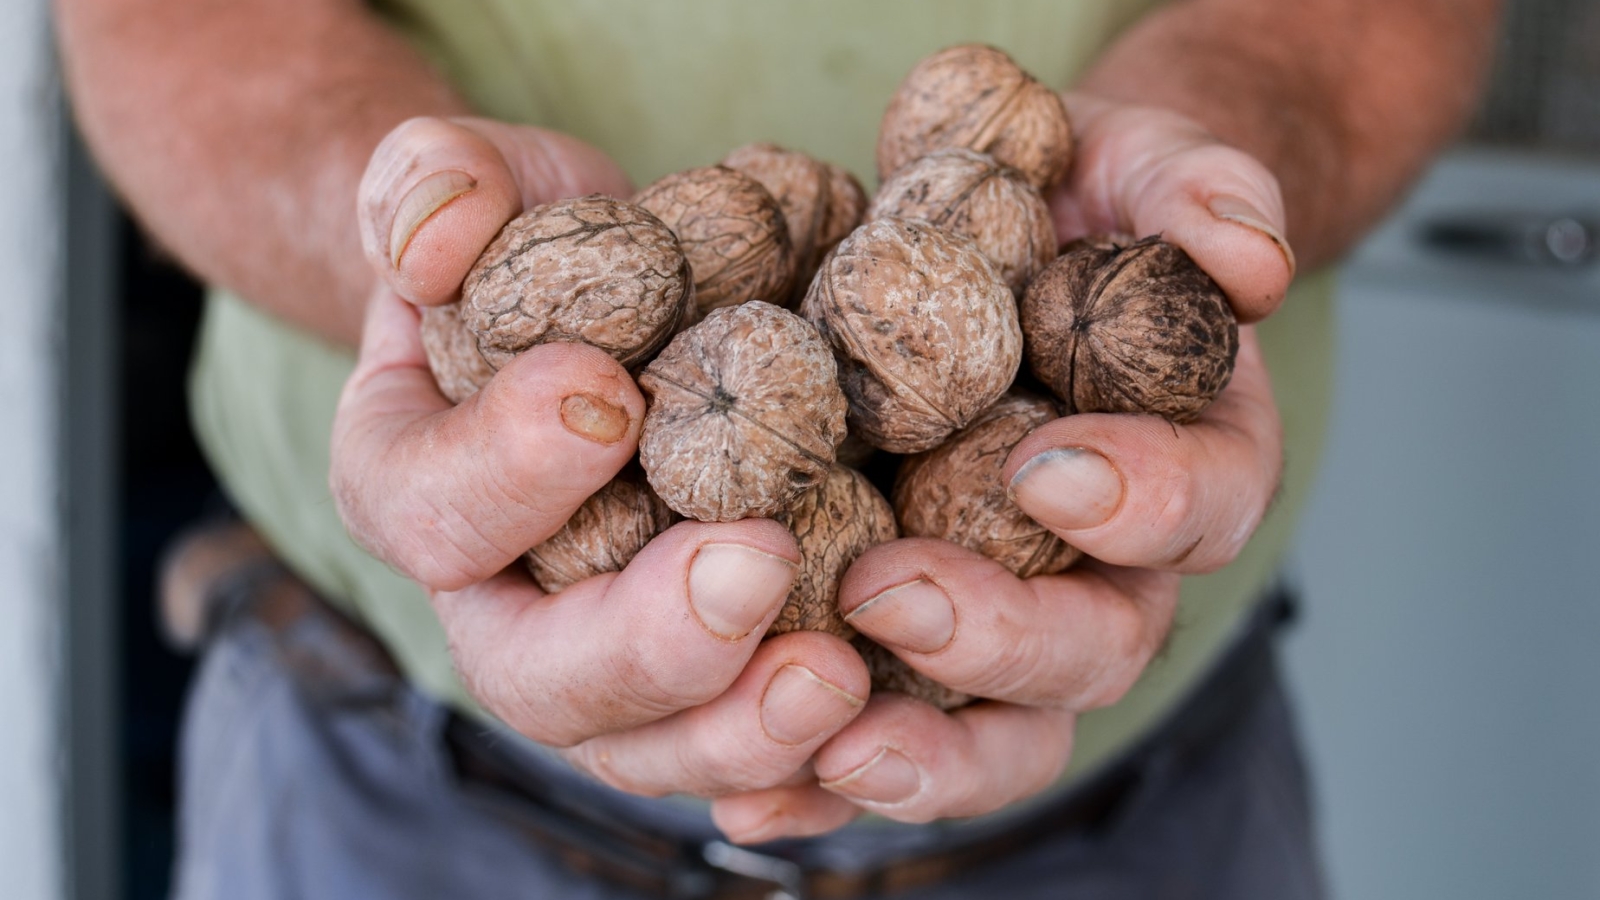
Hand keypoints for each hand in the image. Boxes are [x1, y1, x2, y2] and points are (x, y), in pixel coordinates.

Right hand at [332, 117, 868, 811]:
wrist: (632, 302)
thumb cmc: (546, 238)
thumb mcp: (481, 177)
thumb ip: (436, 183)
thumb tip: (439, 243)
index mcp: (420, 485)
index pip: (429, 509)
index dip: (505, 471)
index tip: (606, 396)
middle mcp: (505, 604)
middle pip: (540, 678)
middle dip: (644, 643)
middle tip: (751, 569)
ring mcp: (610, 663)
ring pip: (647, 749)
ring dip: (738, 729)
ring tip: (835, 674)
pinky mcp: (711, 684)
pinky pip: (746, 760)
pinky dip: (806, 767)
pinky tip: (876, 732)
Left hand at [710, 93, 1289, 836]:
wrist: (1001, 238)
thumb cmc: (1076, 202)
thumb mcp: (1140, 162)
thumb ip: (1205, 192)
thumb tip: (1247, 259)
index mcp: (1185, 460)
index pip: (1201, 505)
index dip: (1143, 502)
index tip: (1054, 469)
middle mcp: (1107, 567)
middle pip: (1095, 647)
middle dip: (1004, 636)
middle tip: (893, 592)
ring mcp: (1007, 613)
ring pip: (1001, 728)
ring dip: (922, 750)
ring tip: (831, 748)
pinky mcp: (907, 643)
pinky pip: (883, 731)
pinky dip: (822, 778)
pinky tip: (754, 800)